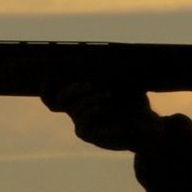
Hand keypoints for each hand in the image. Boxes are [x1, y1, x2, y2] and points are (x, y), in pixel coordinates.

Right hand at [40, 81, 160, 151]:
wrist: (145, 124)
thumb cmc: (133, 100)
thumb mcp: (122, 81)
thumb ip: (109, 70)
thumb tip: (100, 56)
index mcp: (79, 96)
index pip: (53, 95)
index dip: (46, 87)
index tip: (48, 75)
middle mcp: (76, 110)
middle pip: (58, 101)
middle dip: (73, 89)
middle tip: (90, 84)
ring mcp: (81, 123)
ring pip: (75, 109)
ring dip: (91, 99)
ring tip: (108, 95)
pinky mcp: (88, 135)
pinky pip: (83, 122)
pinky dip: (94, 111)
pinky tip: (105, 106)